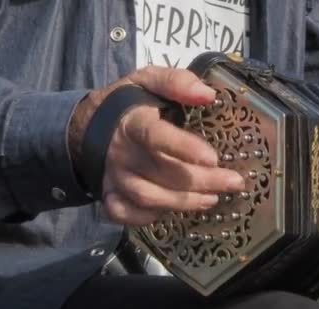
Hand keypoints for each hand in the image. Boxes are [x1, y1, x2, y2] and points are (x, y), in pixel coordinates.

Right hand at [69, 66, 244, 224]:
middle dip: (201, 181)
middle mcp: (123, 153)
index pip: (156, 136)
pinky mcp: (110, 194)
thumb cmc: (129, 103)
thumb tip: (207, 94)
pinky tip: (173, 212)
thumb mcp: (149, 81)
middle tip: (234, 183)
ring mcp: (114, 176)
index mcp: (133, 122)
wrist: (85, 124)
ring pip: (148, 197)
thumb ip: (177, 82)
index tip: (213, 158)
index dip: (184, 148)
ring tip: (213, 199)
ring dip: (183, 202)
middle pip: (161, 172)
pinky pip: (124, 213)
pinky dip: (147, 218)